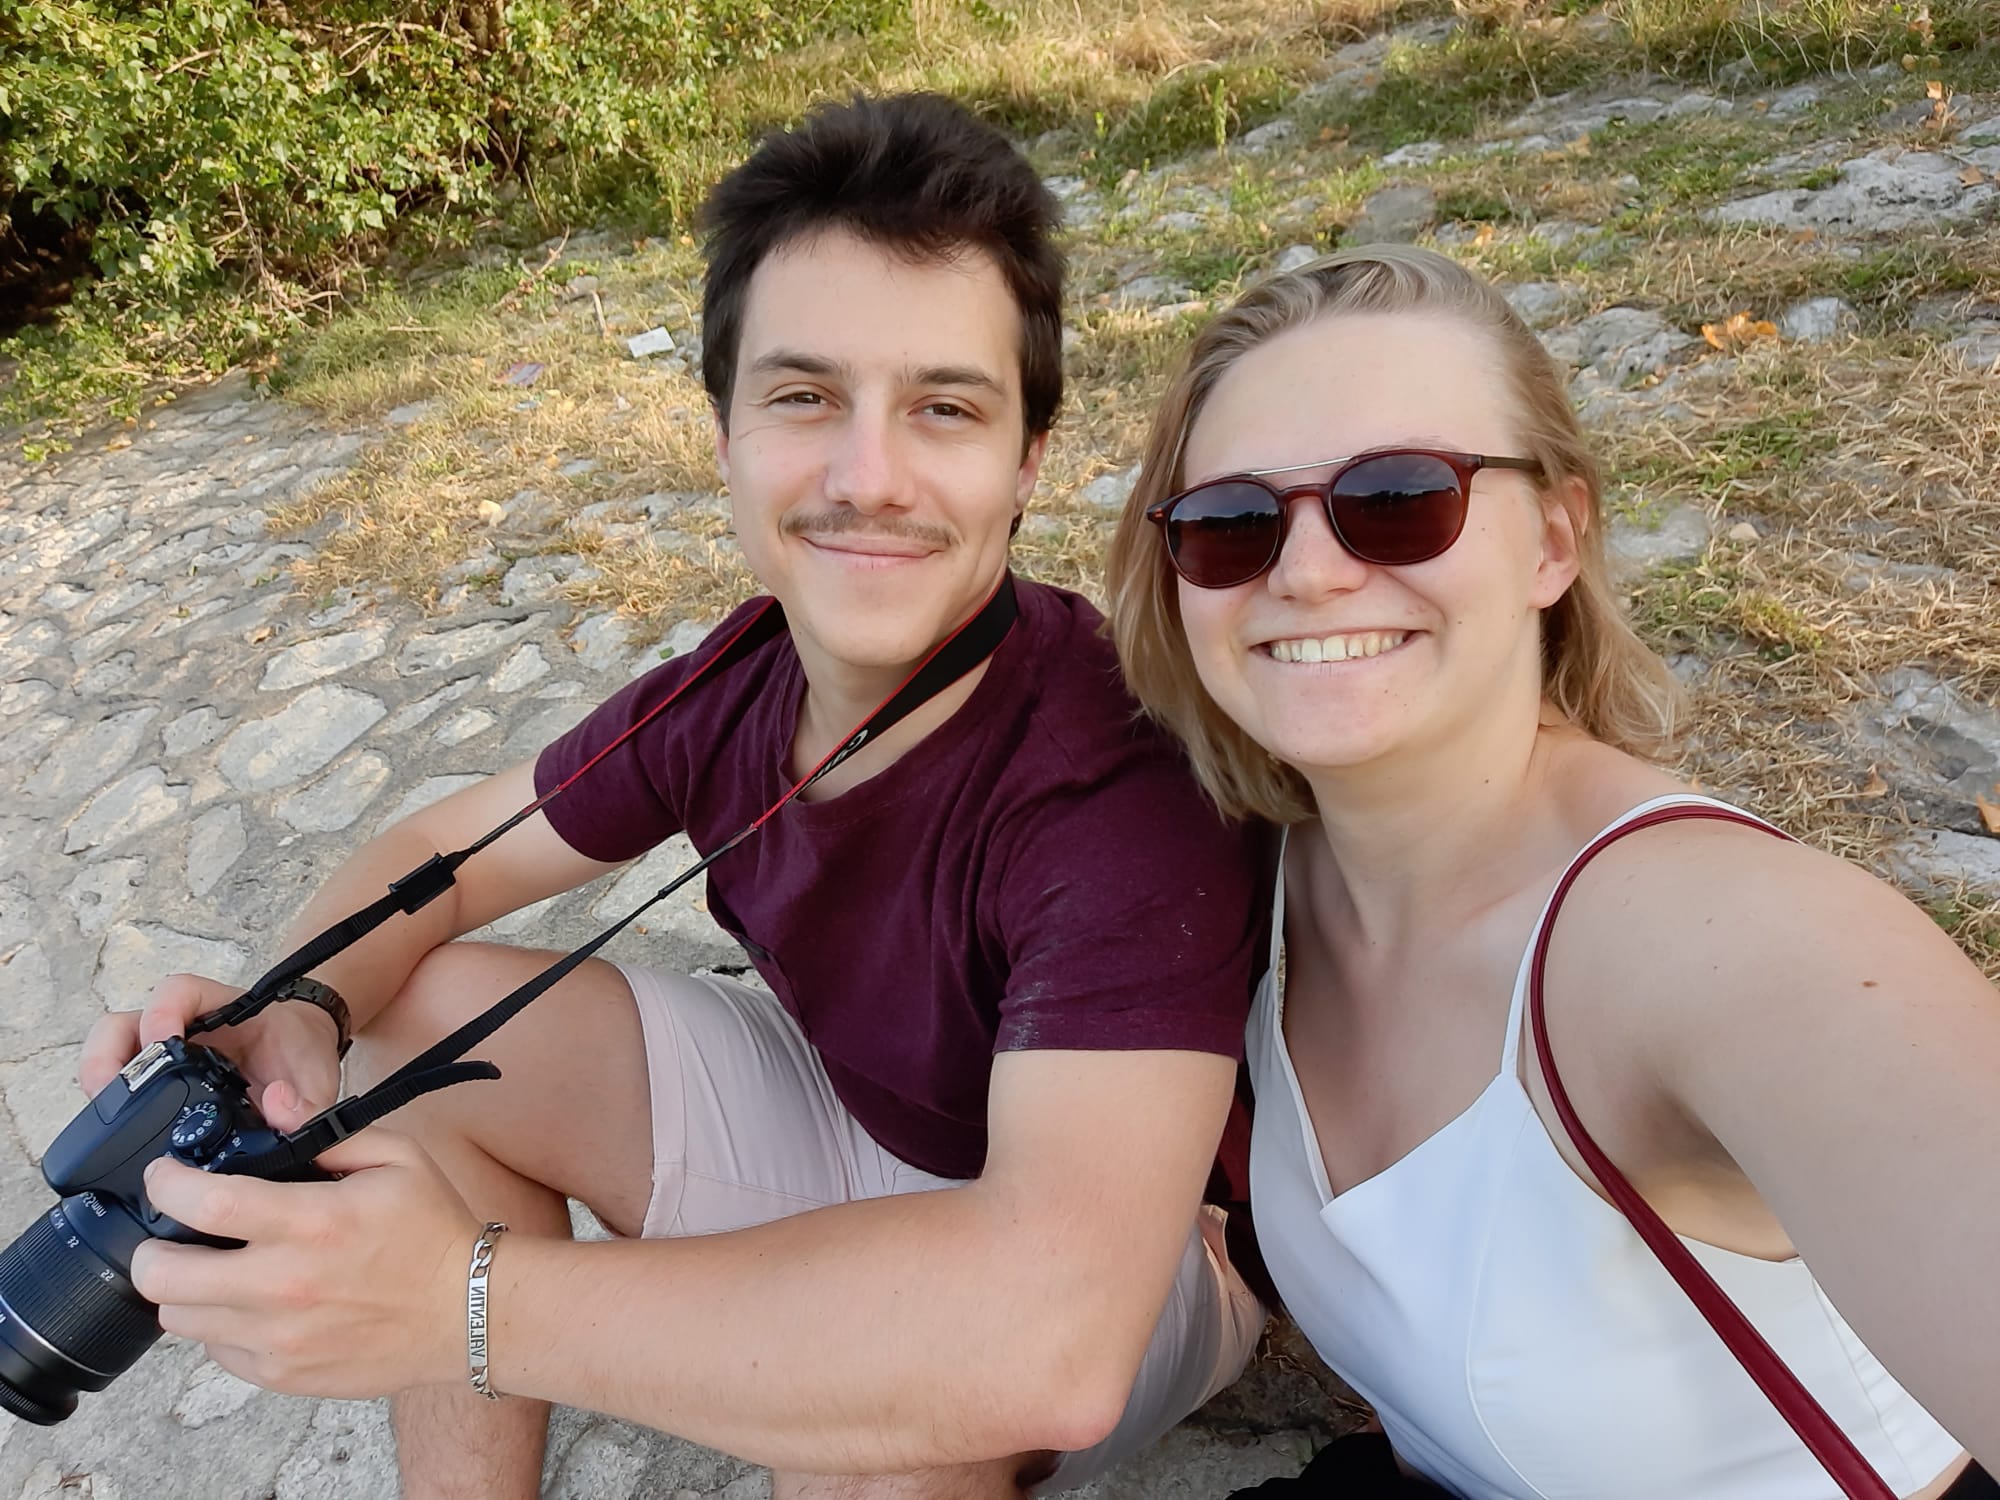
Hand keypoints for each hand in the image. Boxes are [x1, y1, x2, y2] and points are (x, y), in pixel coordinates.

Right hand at [78, 973, 343, 1127]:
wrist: (305, 1061)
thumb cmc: (303, 1056)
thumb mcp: (318, 1078)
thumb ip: (309, 1099)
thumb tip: (277, 1107)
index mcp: (222, 1009)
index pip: (177, 992)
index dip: (161, 1012)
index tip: (162, 1043)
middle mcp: (184, 1026)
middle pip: (122, 1024)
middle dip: (106, 1055)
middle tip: (108, 1093)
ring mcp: (164, 1052)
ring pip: (111, 1050)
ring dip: (100, 1077)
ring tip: (105, 1118)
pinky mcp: (157, 1081)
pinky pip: (121, 1083)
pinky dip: (112, 1102)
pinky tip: (121, 1128)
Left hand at [130, 1089, 479, 1398]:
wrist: (468, 1313)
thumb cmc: (434, 1232)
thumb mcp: (399, 1158)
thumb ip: (331, 1132)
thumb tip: (275, 1112)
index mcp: (313, 1222)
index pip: (205, 1203)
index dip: (166, 1183)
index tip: (165, 1176)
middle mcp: (285, 1285)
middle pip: (163, 1275)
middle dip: (152, 1247)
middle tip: (170, 1233)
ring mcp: (279, 1338)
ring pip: (179, 1317)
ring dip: (185, 1288)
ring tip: (214, 1269)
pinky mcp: (282, 1373)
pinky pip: (215, 1351)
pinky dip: (219, 1324)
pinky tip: (251, 1303)